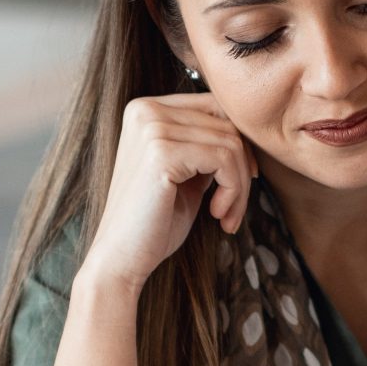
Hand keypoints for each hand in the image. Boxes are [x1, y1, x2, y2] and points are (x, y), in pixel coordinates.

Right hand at [78, 93, 259, 295]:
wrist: (120, 259)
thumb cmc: (153, 222)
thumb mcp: (185, 174)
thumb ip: (206, 146)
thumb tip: (246, 134)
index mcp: (146, 109)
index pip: (214, 106)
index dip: (238, 143)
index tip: (242, 181)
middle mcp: (145, 110)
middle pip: (226, 123)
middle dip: (242, 169)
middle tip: (234, 208)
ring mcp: (152, 128)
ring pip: (230, 143)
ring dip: (239, 186)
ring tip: (227, 215)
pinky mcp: (162, 152)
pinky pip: (223, 160)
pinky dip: (233, 191)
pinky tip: (217, 214)